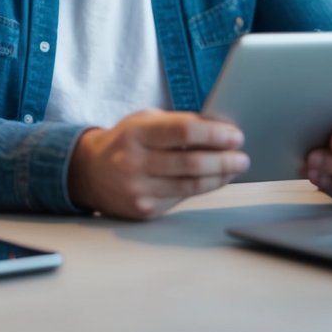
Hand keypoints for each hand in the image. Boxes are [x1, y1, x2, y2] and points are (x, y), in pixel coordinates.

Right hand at [67, 109, 249, 219]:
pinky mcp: (144, 209)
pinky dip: (203, 188)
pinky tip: (215, 179)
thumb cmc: (127, 141)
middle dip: (223, 159)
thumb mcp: (145, 122)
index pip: (183, 132)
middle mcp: (134, 162)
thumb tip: (221, 128)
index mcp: (136, 133)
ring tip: (236, 167)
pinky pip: (181, 198)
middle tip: (242, 156)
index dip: (214, 134)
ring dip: (219, 176)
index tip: (235, 135)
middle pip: (191, 162)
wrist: (89, 172)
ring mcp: (138, 189)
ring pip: (190, 185)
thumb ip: (178, 124)